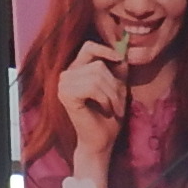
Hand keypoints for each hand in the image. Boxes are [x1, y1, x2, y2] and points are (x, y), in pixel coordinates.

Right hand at [56, 41, 129, 187]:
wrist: (101, 140)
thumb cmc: (108, 115)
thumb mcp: (117, 86)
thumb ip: (118, 67)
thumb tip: (124, 47)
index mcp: (75, 70)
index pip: (88, 47)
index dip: (105, 50)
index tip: (120, 59)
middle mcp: (65, 76)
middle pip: (97, 64)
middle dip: (113, 83)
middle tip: (119, 101)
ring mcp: (63, 85)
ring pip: (96, 74)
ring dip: (111, 93)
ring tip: (114, 107)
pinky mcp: (66, 95)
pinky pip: (92, 86)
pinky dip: (104, 98)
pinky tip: (105, 109)